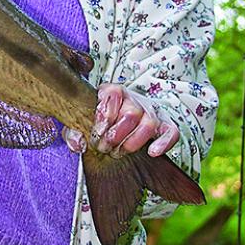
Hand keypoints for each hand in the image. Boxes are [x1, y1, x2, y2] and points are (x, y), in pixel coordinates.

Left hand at [63, 84, 178, 156]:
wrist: (121, 119)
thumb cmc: (99, 121)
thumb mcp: (82, 121)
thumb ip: (74, 131)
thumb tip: (78, 144)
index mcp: (113, 91)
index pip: (113, 94)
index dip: (104, 117)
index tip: (96, 133)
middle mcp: (133, 99)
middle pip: (131, 112)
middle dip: (115, 135)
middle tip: (104, 148)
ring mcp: (151, 111)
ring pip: (149, 123)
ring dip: (132, 142)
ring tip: (119, 152)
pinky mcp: (165, 125)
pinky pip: (170, 132)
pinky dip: (163, 143)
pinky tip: (151, 152)